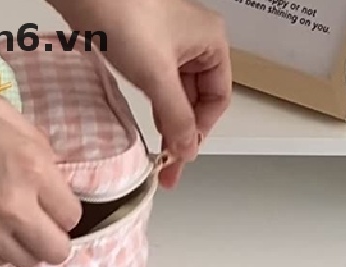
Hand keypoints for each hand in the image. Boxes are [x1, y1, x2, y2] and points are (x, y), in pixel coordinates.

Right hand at [0, 73, 81, 266]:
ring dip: (23, 245)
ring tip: (7, 223)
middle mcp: (13, 208)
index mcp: (32, 169)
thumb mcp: (4, 113)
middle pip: (56, 252)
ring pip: (25, 262)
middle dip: (52, 237)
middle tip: (37, 221)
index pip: (72, 216)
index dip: (62, 207)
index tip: (49, 199)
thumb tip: (52, 177)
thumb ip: (37, 147)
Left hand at [51, 0, 231, 186]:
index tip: (182, 156)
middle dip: (184, 133)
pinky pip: (159, 87)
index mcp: (212, 42)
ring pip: (178, 96)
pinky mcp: (147, 48)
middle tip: (169, 168)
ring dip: (169, 125)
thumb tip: (187, 150)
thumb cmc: (127, 19)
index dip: (201, 130)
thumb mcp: (157, 76)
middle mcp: (196, 42)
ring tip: (159, 157)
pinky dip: (156, 109)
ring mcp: (171, 45)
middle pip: (198, 100)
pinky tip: (149, 128)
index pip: (217, 98)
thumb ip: (176, 117)